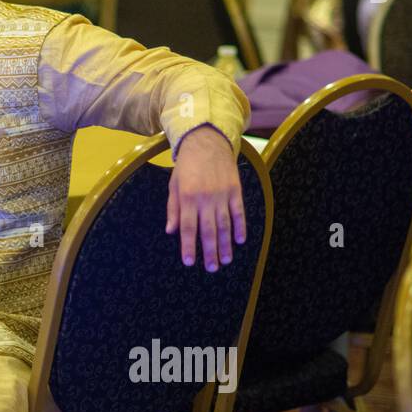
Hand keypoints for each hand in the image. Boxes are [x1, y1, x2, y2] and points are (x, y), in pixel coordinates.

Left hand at [166, 126, 245, 271]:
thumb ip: (173, 209)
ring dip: (225, 245)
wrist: (207, 142)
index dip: (189, 246)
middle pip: (208, 230)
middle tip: (211, 268)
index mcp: (188, 197)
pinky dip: (240, 227)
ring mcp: (222, 194)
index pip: (188, 227)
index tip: (189, 262)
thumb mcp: (173, 185)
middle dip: (209, 252)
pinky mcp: (235, 190)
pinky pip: (239, 212)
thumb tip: (171, 231)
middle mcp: (206, 198)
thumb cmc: (186, 166)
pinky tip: (239, 241)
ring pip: (225, 225)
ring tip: (225, 260)